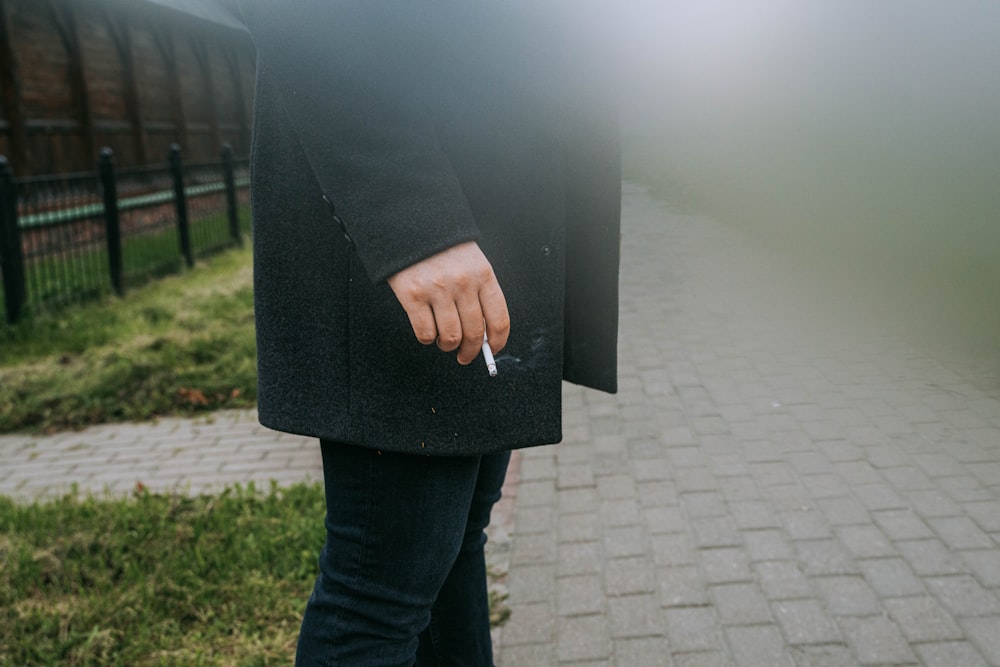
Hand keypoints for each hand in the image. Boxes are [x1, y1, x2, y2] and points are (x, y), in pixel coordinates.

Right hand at [387, 242, 509, 363]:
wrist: (410, 225)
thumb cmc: (443, 249)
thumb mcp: (471, 263)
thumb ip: (479, 293)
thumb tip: (483, 334)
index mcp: (483, 275)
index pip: (499, 319)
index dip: (498, 342)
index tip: (493, 351)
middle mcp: (463, 284)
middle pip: (475, 333)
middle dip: (471, 351)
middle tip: (465, 356)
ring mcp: (437, 290)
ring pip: (450, 337)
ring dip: (448, 346)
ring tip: (444, 342)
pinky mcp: (412, 296)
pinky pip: (425, 333)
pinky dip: (427, 339)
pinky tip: (428, 332)